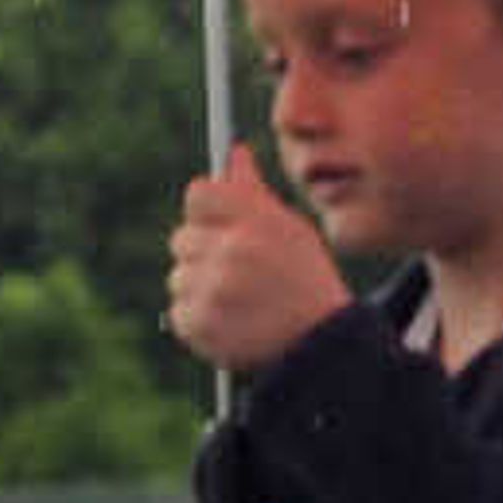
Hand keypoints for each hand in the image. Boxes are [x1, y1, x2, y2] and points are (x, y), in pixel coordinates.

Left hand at [166, 153, 348, 373]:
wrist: (324, 348)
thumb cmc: (306, 282)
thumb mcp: (292, 231)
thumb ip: (255, 194)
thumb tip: (234, 153)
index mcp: (255, 223)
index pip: (199, 195)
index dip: (206, 211)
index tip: (217, 225)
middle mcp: (231, 253)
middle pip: (182, 238)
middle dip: (203, 254)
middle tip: (235, 274)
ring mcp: (212, 291)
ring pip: (178, 277)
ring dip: (200, 289)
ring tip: (237, 303)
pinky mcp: (200, 326)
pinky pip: (178, 312)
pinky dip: (197, 320)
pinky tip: (229, 323)